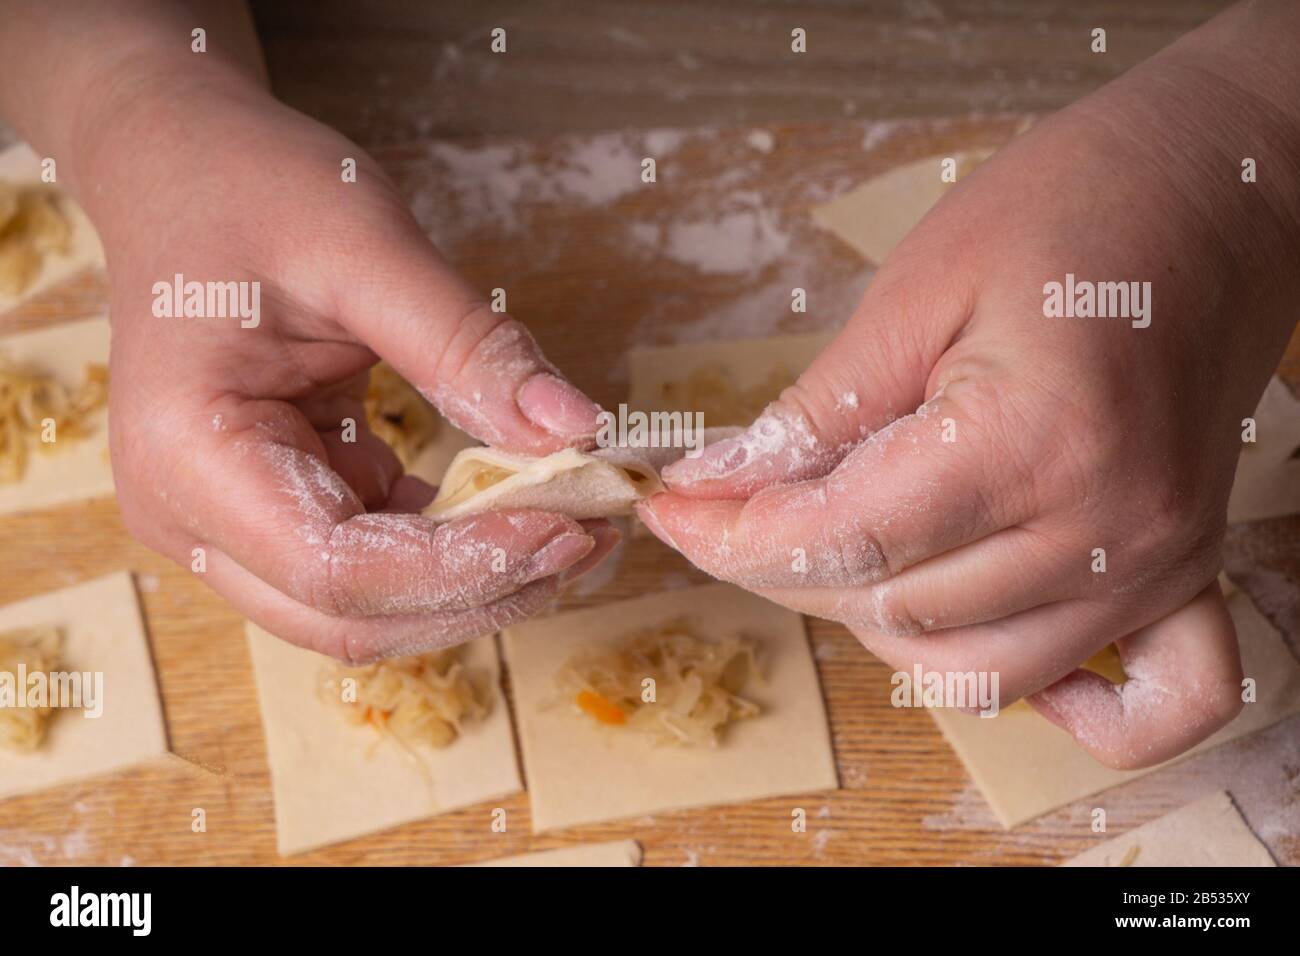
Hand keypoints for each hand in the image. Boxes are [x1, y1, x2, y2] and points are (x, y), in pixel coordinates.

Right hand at [93, 81, 614, 660]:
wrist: (184, 175)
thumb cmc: (251, 191)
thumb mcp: (366, 248)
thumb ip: (470, 348)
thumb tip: (579, 431)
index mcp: (187, 453)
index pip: (336, 568)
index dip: (463, 566)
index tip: (569, 522)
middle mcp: (191, 515)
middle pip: (351, 613)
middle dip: (482, 588)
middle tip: (592, 532)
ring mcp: (227, 525)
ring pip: (366, 609)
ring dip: (476, 583)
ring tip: (575, 524)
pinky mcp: (274, 515)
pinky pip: (372, 566)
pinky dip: (452, 552)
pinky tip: (521, 509)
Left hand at [639, 40, 1299, 767]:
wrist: (1217, 190)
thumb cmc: (1068, 211)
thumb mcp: (916, 291)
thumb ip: (816, 410)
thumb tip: (715, 485)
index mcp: (1036, 439)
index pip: (849, 538)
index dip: (736, 536)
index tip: (672, 512)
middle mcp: (1108, 527)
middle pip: (896, 609)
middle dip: (784, 569)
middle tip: (730, 511)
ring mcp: (1159, 563)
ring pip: (976, 669)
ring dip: (876, 623)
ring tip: (828, 549)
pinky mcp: (1187, 570)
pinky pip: (1144, 703)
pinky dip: (1057, 706)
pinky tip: (982, 644)